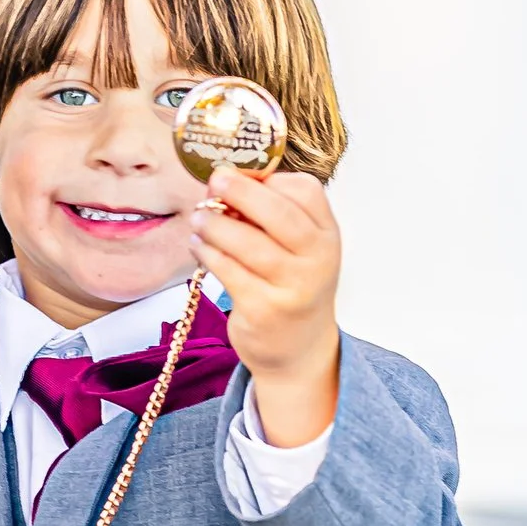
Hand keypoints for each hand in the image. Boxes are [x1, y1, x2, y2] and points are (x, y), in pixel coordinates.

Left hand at [190, 166, 342, 446]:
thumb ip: (272, 217)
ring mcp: (293, 286)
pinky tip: (199, 246)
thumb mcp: (298, 249)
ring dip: (216, 225)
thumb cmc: (291, 287)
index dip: (268, 179)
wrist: (299, 350)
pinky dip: (208, 253)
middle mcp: (318, 259)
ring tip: (199, 219)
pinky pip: (229, 271)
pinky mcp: (264, 309)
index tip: (238, 175)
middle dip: (241, 191)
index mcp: (327, 234)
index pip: (305, 190)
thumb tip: (225, 184)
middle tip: (214, 181)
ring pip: (248, 243)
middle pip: (279, 212)